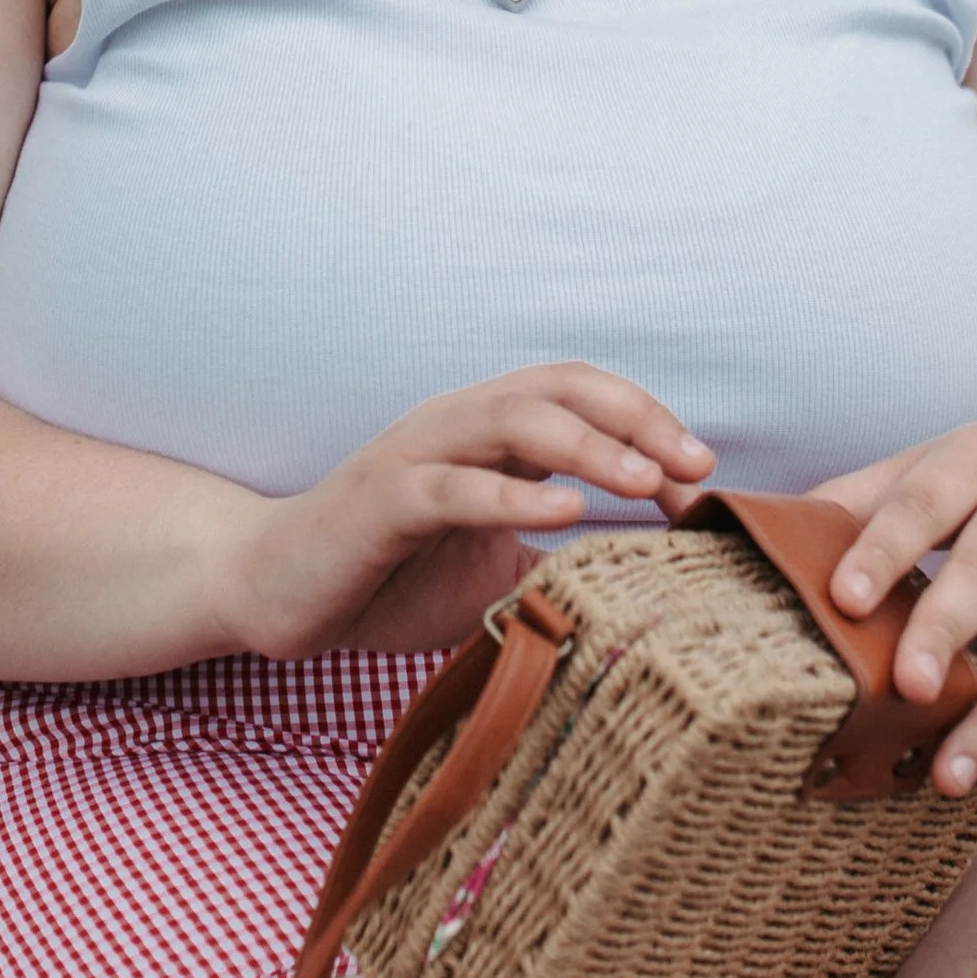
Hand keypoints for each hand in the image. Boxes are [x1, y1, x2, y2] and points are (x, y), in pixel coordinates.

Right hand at [238, 367, 714, 658]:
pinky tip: (563, 512)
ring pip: (513, 419)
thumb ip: (564, 561)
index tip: (704, 479)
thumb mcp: (497, 570)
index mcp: (492, 434)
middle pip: (562, 387)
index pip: (586, 397)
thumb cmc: (389, 578)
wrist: (272, 589)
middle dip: (638, 419)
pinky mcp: (380, 501)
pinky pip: (452, 486)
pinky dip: (511, 494)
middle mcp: (459, 426)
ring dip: (589, 445)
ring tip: (645, 481)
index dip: (650, 424)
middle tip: (695, 465)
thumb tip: (658, 585)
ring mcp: (416, 456)